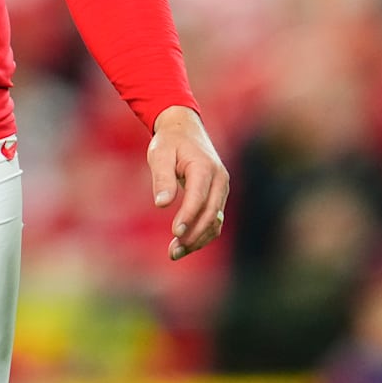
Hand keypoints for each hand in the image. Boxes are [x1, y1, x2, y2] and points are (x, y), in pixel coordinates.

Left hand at [147, 105, 228, 261]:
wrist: (185, 129)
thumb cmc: (169, 142)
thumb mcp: (159, 154)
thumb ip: (162, 178)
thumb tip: (161, 205)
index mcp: (205, 168)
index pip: (199, 198)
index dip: (188, 217)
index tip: (175, 233)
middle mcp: (219, 180)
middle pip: (210, 214)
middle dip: (193, 235)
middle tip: (172, 251)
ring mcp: (222, 189)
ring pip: (215, 221)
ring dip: (198, 239)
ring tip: (174, 253)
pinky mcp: (218, 196)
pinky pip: (213, 220)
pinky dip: (202, 234)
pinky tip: (184, 245)